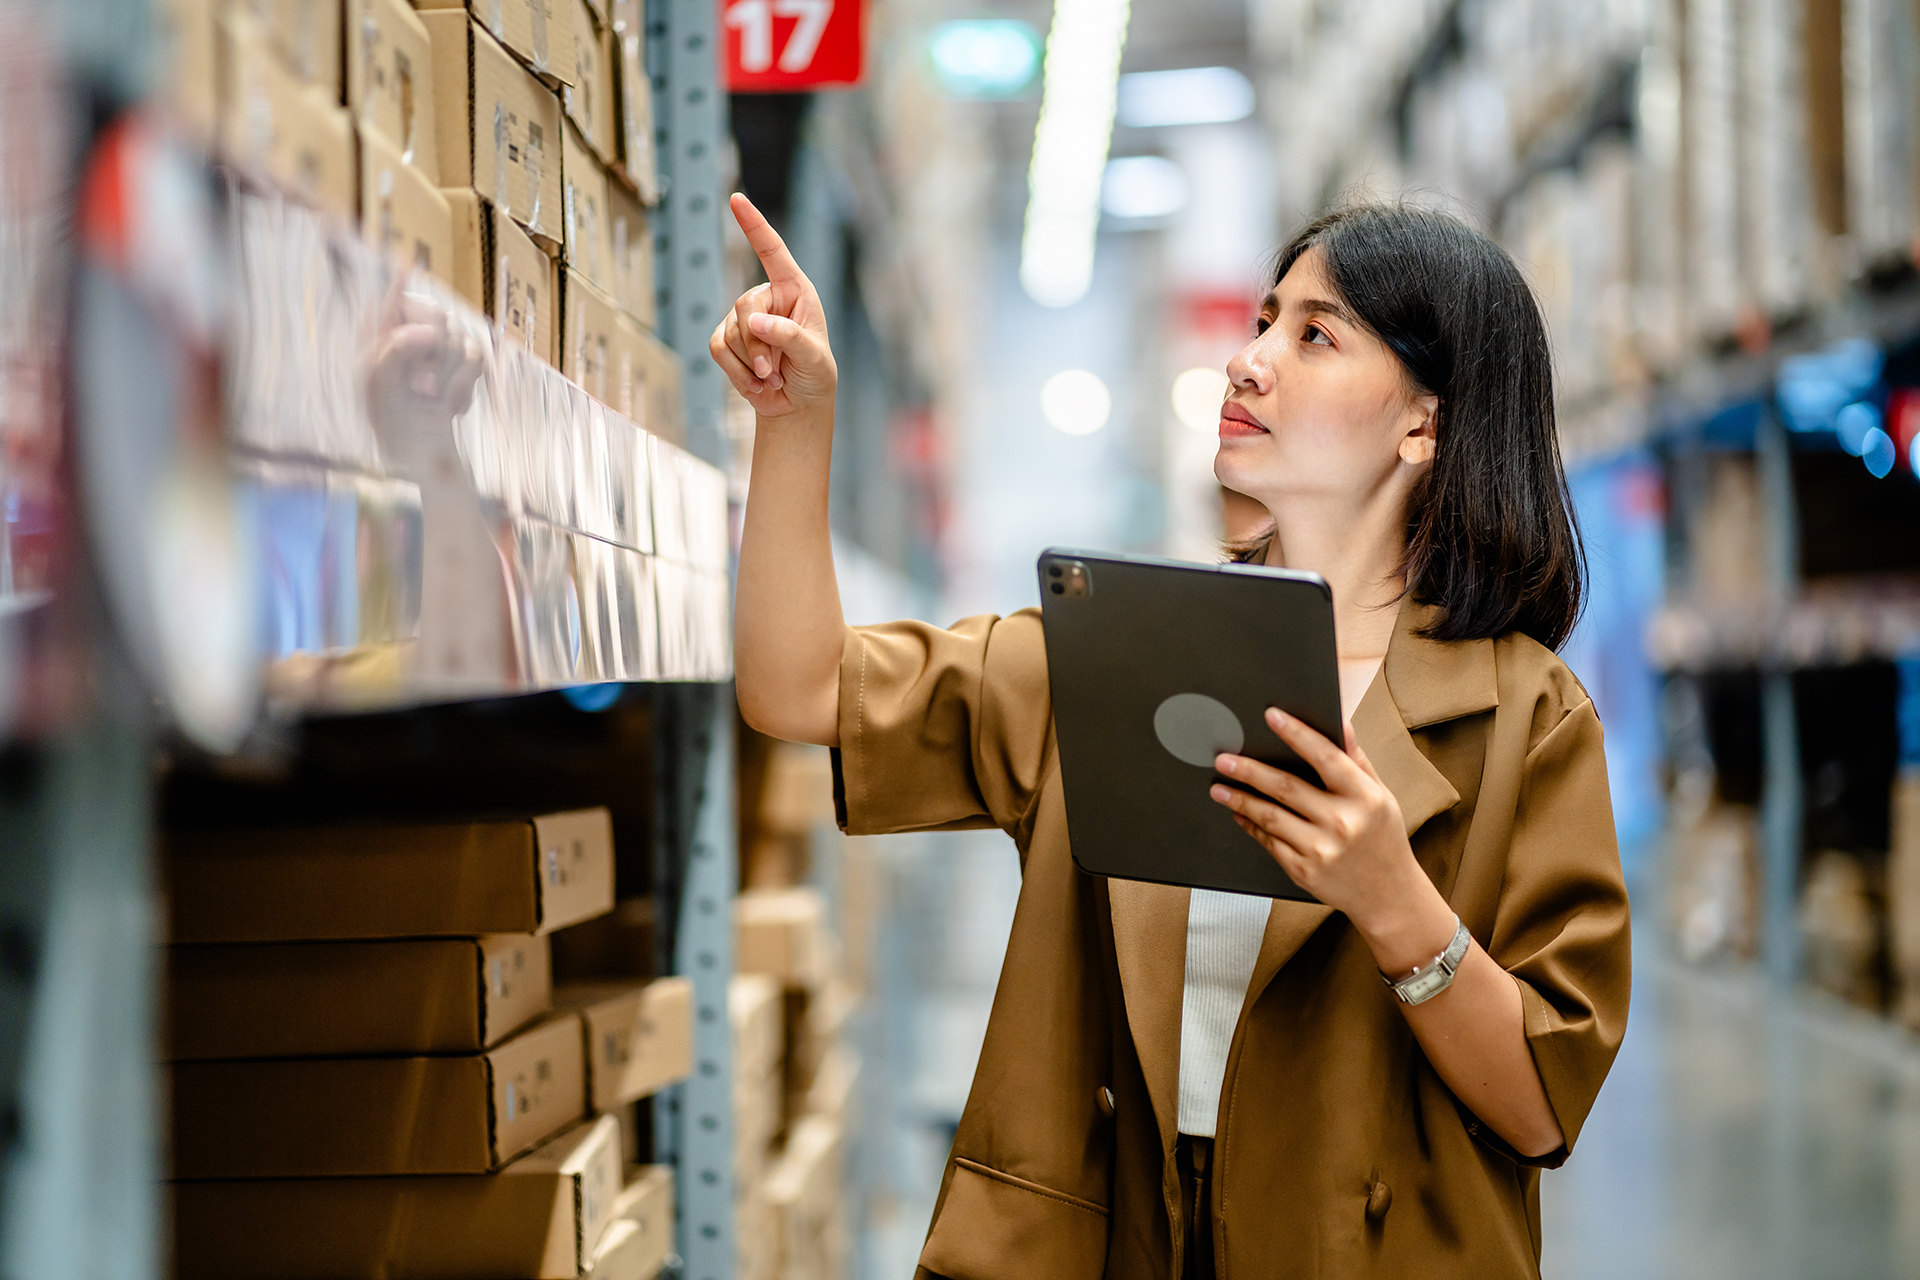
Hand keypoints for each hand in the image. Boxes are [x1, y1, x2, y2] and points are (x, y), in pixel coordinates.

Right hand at [709, 193, 836, 419]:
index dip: (754, 225)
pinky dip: (736, 372)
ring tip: (772, 377)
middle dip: (757, 344)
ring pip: (731, 332)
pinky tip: (756, 383)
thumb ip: (788, 336)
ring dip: (751, 363)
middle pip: (745, 307)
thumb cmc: (814, 374)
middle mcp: (768, 298)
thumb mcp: (814, 357)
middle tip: (773, 371)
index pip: (772, 251)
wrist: (797, 405)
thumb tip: (754, 320)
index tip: (737, 199)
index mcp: (795, 290)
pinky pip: (718, 349)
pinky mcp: (727, 340)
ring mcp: (744, 318)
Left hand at [1209, 708, 1449, 956]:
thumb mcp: (1380, 795)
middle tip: (1223, 758)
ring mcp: (1321, 850)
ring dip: (1240, 800)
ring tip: (1218, 786)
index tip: (1271, 715)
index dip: (1297, 734)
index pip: (1326, 757)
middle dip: (1250, 770)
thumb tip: (1339, 721)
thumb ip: (1356, 759)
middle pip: (1287, 788)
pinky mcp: (1304, 871)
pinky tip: (1238, 814)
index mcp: (1365, 797)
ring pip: (1270, 816)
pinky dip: (1250, 826)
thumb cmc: (1382, 838)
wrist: (1389, 896)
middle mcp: (1343, 823)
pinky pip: (1269, 842)